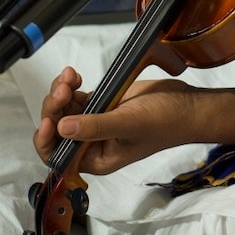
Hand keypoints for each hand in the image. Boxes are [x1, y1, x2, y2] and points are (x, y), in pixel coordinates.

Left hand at [34, 67, 234, 173]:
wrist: (187, 104)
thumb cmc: (165, 121)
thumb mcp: (129, 124)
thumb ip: (95, 127)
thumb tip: (62, 129)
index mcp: (96, 158)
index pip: (59, 156)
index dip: (47, 140)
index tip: (48, 120)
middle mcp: (91, 143)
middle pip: (57, 128)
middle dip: (55, 108)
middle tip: (64, 88)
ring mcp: (96, 121)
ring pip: (64, 109)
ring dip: (61, 92)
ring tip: (70, 76)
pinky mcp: (102, 103)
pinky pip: (76, 97)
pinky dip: (70, 85)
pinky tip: (75, 75)